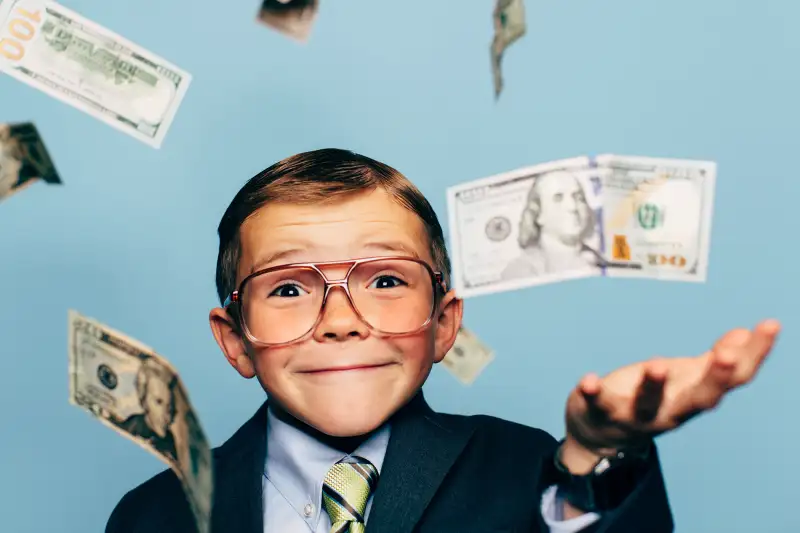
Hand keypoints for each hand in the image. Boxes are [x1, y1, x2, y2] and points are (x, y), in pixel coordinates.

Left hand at [563, 319, 780, 467]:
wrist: (599, 439)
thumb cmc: (649, 400)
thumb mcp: (683, 380)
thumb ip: (712, 360)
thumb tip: (743, 333)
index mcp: (694, 397)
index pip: (733, 379)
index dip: (754, 354)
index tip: (771, 325)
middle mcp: (670, 411)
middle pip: (699, 399)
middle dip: (715, 379)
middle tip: (727, 356)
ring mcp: (634, 415)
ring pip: (648, 405)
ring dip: (653, 385)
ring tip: (658, 364)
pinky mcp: (599, 412)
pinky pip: (597, 404)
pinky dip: (593, 392)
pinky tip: (589, 379)